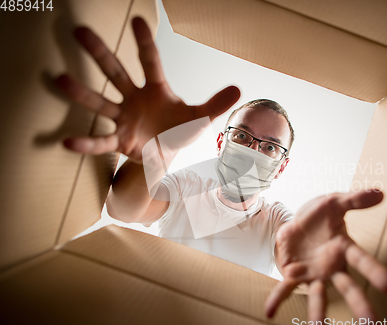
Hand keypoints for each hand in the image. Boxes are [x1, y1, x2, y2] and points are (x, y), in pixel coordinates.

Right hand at [54, 17, 239, 162]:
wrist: (165, 155)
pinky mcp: (119, 141)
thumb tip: (238, 88)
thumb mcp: (199, 117)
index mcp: (156, 90)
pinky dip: (86, 143)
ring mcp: (124, 119)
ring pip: (101, 103)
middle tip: (80, 31)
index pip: (150, 62)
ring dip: (82, 93)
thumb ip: (215, 104)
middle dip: (100, 53)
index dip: (145, 43)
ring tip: (59, 80)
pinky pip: (100, 142)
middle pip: (116, 72)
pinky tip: (67, 141)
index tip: (138, 20)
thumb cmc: (179, 130)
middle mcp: (135, 99)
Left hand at [265, 190, 386, 324]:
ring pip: (319, 295)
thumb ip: (355, 199)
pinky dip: (277, 299)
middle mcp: (332, 266)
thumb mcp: (335, 202)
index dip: (375, 272)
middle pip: (348, 287)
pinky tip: (270, 312)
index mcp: (344, 248)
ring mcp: (314, 273)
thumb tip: (380, 193)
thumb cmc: (321, 215)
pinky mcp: (294, 275)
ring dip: (318, 314)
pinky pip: (285, 288)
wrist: (297, 221)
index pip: (362, 260)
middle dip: (359, 306)